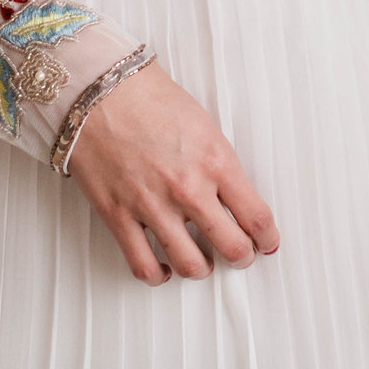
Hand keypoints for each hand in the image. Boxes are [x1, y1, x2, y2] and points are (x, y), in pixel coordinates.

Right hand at [64, 63, 279, 284]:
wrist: (101, 93)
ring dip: (203, 270)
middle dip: (242, 257)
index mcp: (217, 162)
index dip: (267, 238)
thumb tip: (234, 198)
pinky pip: (144, 265)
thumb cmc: (152, 101)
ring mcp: (153, 206)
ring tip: (204, 264)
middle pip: (232, 247)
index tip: (267, 243)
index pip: (256, 216)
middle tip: (242, 256)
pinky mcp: (118, 217)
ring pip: (191, 265)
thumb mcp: (206, 127)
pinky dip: (159, 275)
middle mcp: (188, 189)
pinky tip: (165, 269)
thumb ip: (221, 166)